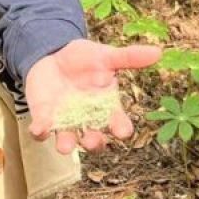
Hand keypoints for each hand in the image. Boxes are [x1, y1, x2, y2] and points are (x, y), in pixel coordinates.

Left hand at [25, 39, 161, 153]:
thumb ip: (129, 57)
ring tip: (65, 146)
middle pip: (94, 139)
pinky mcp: (44, 118)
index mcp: (106, 106)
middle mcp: (87, 119)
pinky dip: (40, 132)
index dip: (121, 128)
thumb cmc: (84, 59)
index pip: (117, 122)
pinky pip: (42, 130)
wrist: (53, 55)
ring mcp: (65, 121)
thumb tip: (158, 51)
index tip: (123, 131)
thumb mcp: (106, 55)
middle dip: (94, 143)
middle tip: (93, 140)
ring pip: (67, 140)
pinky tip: (40, 129)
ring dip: (66, 144)